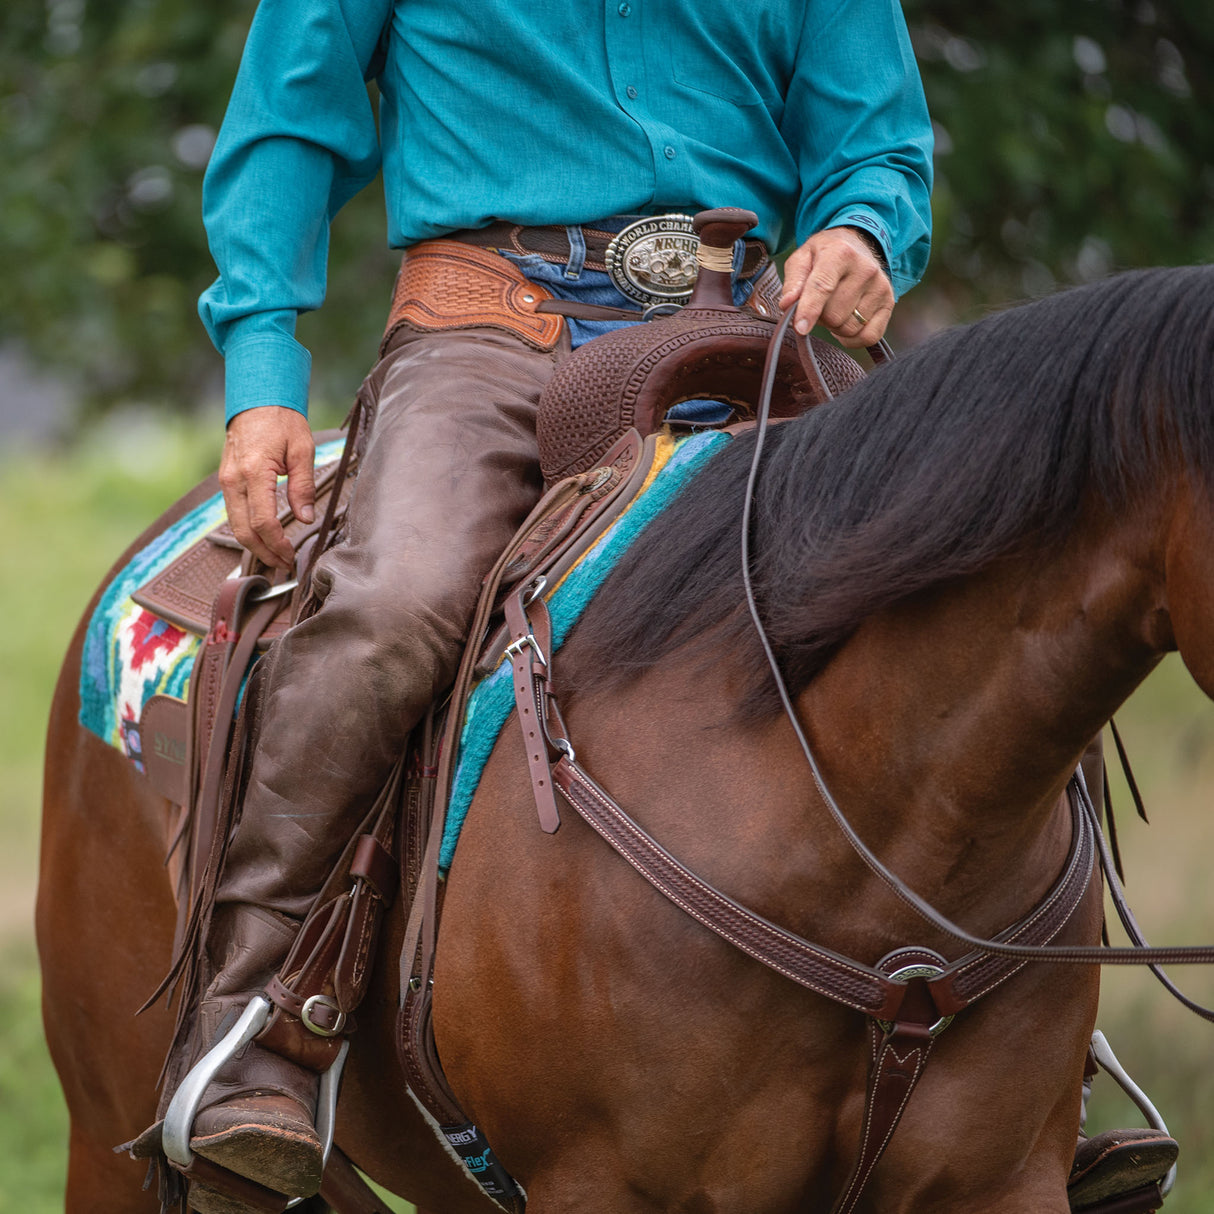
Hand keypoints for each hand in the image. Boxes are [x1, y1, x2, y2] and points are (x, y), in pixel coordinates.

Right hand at [219, 406, 315, 568]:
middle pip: (244, 531)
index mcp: (254, 472)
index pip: (263, 521)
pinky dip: (248, 531)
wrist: (256, 400)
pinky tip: (264, 539)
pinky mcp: (226, 481)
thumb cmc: (282, 421)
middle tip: (284, 565)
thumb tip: (306, 518)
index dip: (277, 543)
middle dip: (264, 553)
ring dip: (255, 546)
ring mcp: (226, 481)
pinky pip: (234, 514)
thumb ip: (303, 486)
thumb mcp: (302, 450)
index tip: (292, 555)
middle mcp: (234, 480)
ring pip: (235, 525)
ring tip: (276, 558)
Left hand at [779, 227, 894, 347]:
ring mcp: (880, 286)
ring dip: (835, 327)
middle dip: (820, 318)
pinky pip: (869, 337)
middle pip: (834, 315)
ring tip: (833, 308)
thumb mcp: (802, 259)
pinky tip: (846, 322)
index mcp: (840, 253)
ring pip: (849, 328)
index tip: (800, 328)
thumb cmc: (823, 255)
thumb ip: (792, 282)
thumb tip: (787, 305)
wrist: (855, 244)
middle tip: (819, 305)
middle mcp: (865, 269)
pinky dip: (853, 339)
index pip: (823, 287)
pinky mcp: (889, 302)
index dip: (809, 310)